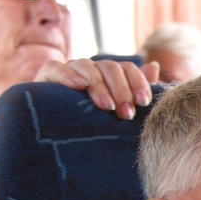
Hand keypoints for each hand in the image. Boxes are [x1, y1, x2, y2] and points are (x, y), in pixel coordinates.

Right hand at [35, 58, 159, 119]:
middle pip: (110, 68)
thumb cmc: (95, 122)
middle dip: (121, 90)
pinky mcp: (46, 76)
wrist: (54, 132)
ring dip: (99, 86)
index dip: (138, 83)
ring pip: (87, 67)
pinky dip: (67, 75)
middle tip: (126, 113)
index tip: (143, 102)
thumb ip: (136, 90)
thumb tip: (154, 67)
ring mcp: (69, 70)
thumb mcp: (119, 110)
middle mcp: (92, 68)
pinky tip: (79, 85)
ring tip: (106, 106)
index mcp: (110, 74)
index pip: (128, 69)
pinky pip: (55, 68)